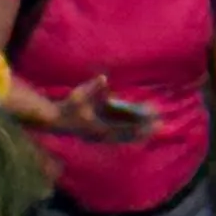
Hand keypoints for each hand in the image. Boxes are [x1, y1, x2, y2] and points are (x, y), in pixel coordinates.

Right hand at [43, 74, 160, 143]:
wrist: (54, 121)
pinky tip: (140, 129)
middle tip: (161, 125)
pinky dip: (131, 132)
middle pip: (128, 135)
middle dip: (144, 130)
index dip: (139, 124)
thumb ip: (93, 88)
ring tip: (155, 127)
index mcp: (100, 128)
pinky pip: (120, 135)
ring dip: (140, 132)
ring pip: (126, 136)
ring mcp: (102, 136)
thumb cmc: (67, 107)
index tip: (152, 121)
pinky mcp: (101, 134)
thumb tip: (103, 78)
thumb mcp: (79, 96)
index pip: (125, 128)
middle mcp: (104, 135)